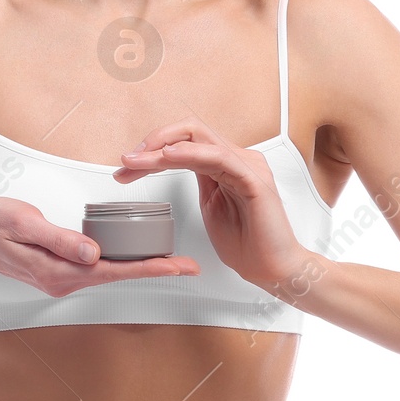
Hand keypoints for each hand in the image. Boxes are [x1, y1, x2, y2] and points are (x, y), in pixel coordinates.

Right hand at [0, 197, 199, 295]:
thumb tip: (93, 253)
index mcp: (59, 271)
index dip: (148, 268)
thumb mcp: (24, 224)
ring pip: (111, 274)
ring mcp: (63, 278)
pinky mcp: (62, 271)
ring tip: (173, 261)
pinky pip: (99, 269)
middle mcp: (64, 280)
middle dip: (155, 270)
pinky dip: (122, 264)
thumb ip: (59, 239)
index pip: (113, 271)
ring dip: (141, 268)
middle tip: (190, 266)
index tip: (176, 266)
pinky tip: (138, 257)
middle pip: (119, 276)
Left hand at [113, 116, 304, 286]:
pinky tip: (169, 157)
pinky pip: (218, 158)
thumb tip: (171, 167)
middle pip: (190, 132)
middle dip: (153, 141)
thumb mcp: (211, 206)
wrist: (273, 268)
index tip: (126, 167)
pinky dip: (190, 154)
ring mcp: (247, 166)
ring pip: (199, 140)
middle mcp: (237, 158)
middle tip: (127, 160)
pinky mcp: (254, 181)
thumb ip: (199, 182)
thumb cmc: (246, 242)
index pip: (185, 142)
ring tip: (137, 160)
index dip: (152, 149)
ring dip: (162, 148)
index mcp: (226, 164)